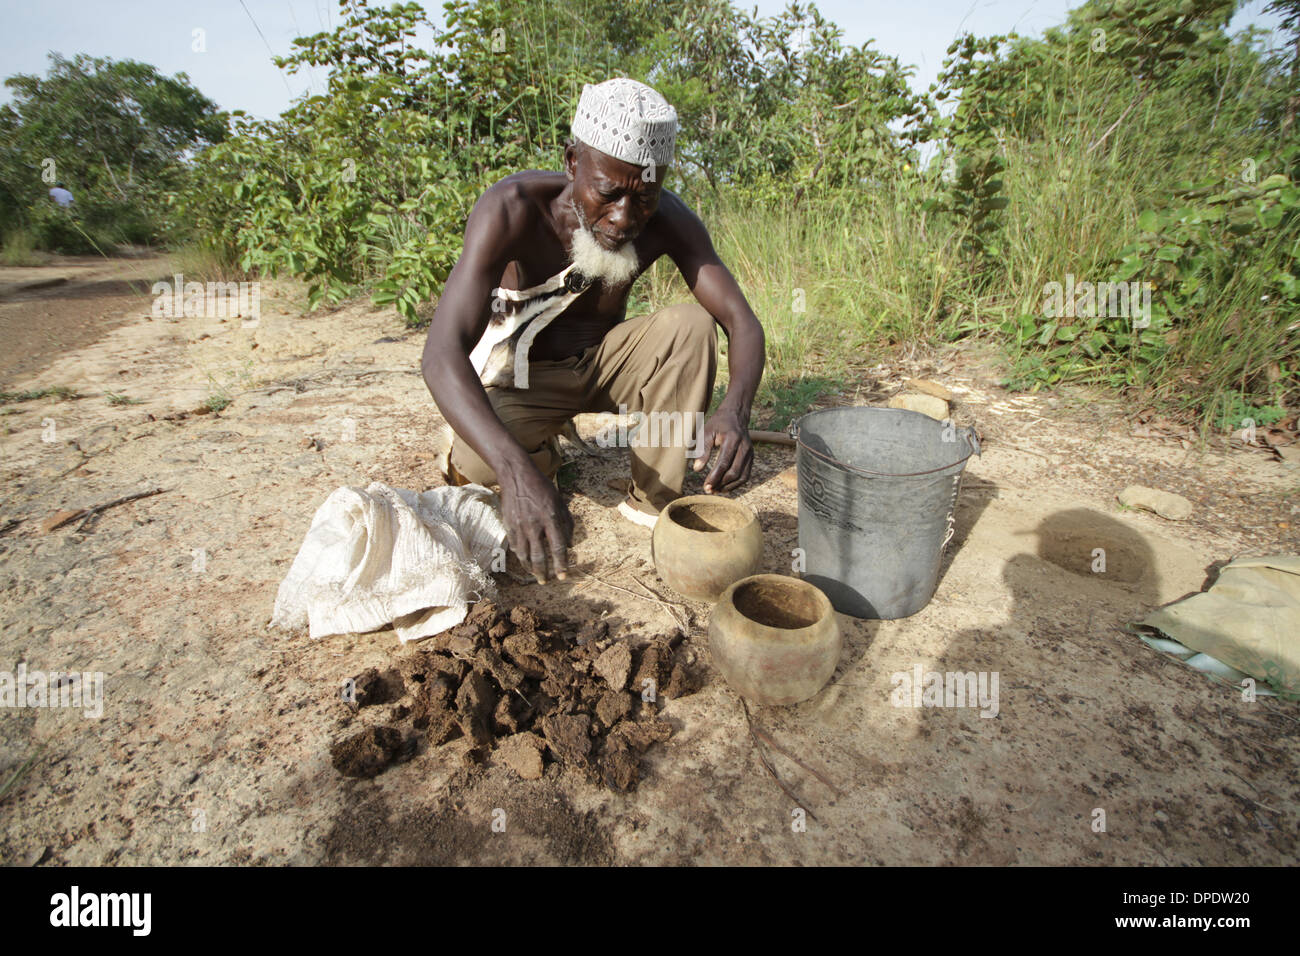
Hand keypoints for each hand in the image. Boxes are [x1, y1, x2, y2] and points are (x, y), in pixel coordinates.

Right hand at [498, 460, 572, 581]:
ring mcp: (520, 526)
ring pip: (524, 554)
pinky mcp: (509, 525)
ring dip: (530, 568)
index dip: (561, 564)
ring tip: (535, 575)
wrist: (517, 476)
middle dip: (543, 572)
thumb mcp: (560, 501)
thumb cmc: (542, 487)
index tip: (563, 576)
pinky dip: (520, 555)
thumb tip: (570, 545)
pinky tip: (524, 560)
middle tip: (546, 582)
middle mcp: (534, 524)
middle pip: (539, 556)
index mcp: (550, 518)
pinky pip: (515, 546)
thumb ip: (567, 523)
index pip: (557, 547)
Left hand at [691, 407, 753, 493]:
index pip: (724, 463)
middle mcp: (744, 447)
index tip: (705, 486)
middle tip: (708, 490)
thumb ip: (702, 450)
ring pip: (742, 476)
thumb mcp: (707, 432)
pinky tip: (724, 487)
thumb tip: (697, 470)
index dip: (715, 477)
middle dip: (720, 484)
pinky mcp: (751, 457)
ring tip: (715, 491)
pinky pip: (745, 475)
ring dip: (728, 487)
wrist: (736, 415)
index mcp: (733, 439)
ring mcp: (750, 453)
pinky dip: (736, 484)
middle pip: (734, 472)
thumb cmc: (718, 424)